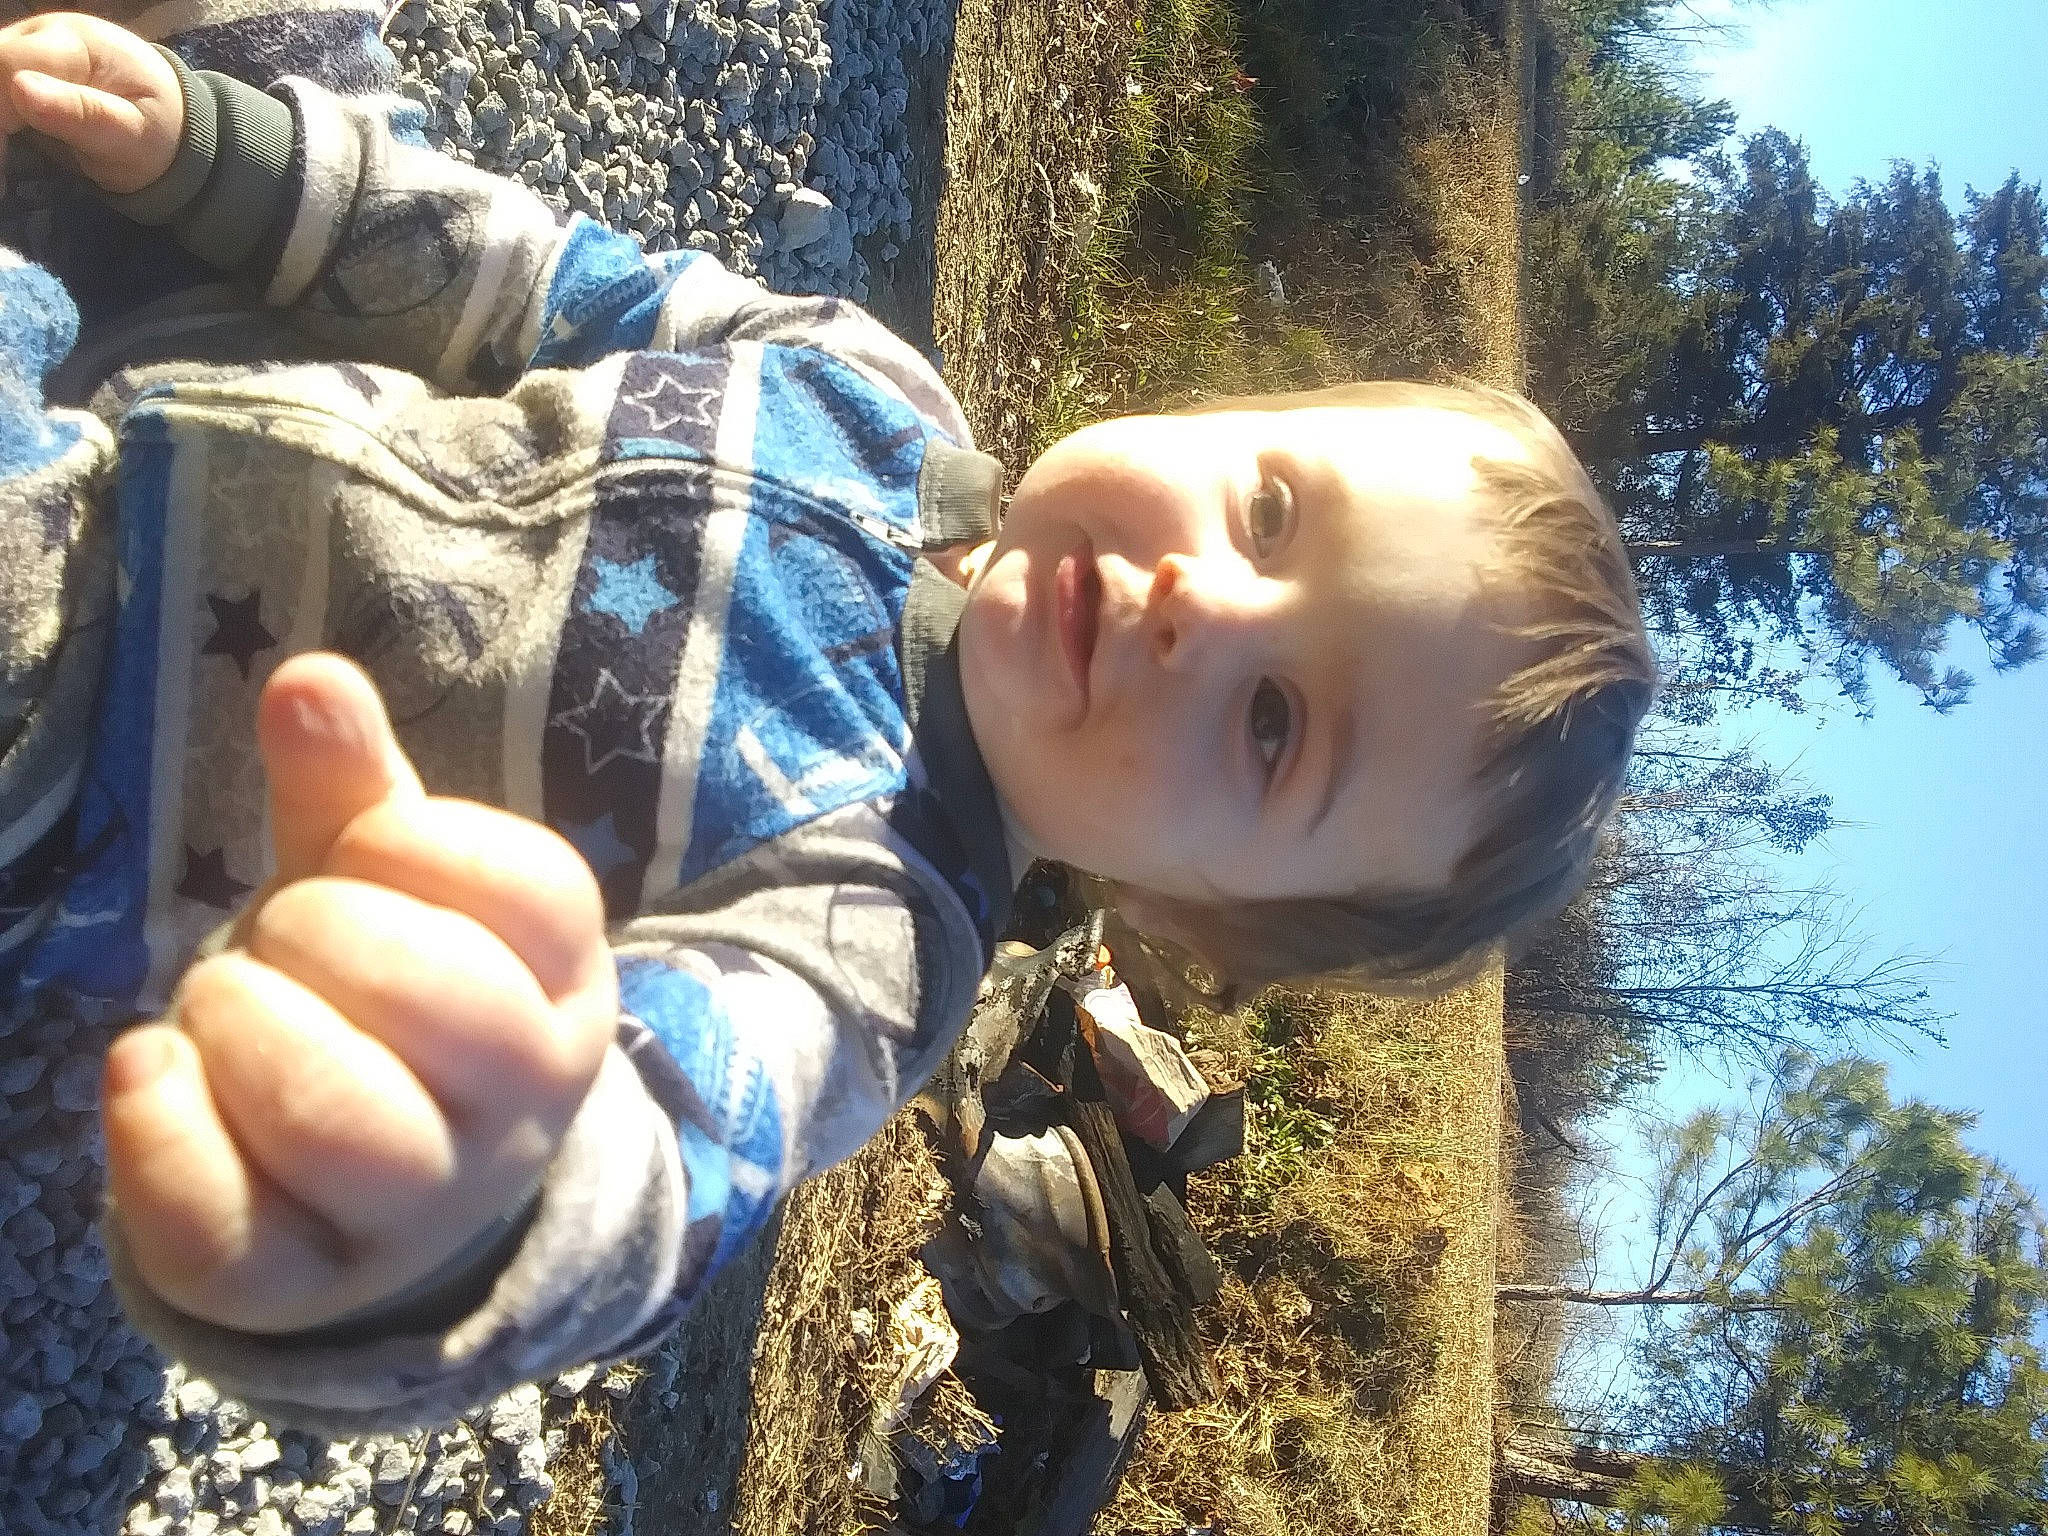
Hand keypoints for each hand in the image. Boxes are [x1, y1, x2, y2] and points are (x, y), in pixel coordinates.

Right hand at [0, 12, 181, 194]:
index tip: (2, 161)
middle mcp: (43, 35)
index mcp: (77, 43)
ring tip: (5, 171)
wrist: (172, 124)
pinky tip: (7, 157)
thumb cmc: (158, 130)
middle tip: (3, 173)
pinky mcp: (19, 72)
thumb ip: (84, 114)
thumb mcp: (133, 134)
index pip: (9, 64)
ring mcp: (27, 50)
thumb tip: (22, 89)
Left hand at [102, 654, 617, 1333]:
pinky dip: (159, 1130)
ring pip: (347, 1124)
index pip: (531, 891)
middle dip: (315, 934)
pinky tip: (146, 1069)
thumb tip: (309, 675)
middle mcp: (525, 1106)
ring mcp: (428, 1208)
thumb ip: (349, 783)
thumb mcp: (381, 885)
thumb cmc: (382, 999)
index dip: (413, 844)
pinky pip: (232, 1225)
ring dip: (242, 1029)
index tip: (365, 856)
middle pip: (441, 1000)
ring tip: (217, 1010)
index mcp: (566, 988)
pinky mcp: (308, 1285)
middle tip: (279, 939)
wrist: (377, 1195)